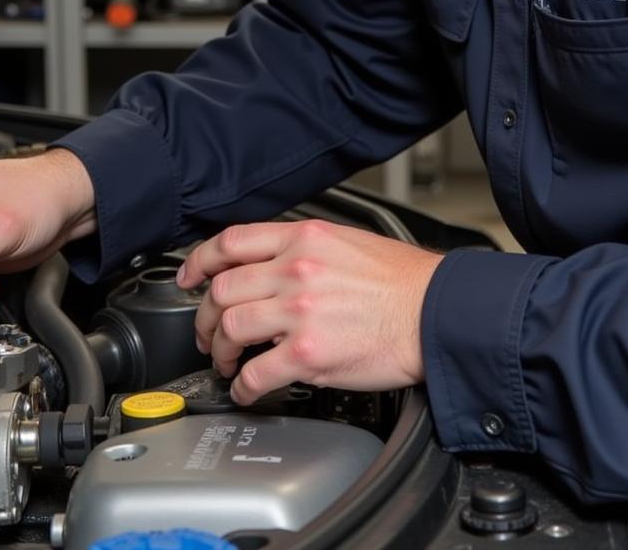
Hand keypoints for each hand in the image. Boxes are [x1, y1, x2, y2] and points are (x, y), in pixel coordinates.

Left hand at [176, 220, 442, 404]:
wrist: (438, 313)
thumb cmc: (404, 283)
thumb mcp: (349, 242)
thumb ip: (304, 249)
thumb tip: (271, 264)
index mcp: (304, 238)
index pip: (231, 242)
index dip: (200, 262)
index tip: (189, 278)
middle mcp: (296, 269)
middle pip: (222, 289)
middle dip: (204, 316)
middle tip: (208, 333)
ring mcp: (300, 310)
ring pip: (230, 328)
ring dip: (220, 352)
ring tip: (228, 362)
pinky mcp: (310, 353)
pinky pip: (257, 373)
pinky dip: (244, 386)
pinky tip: (250, 390)